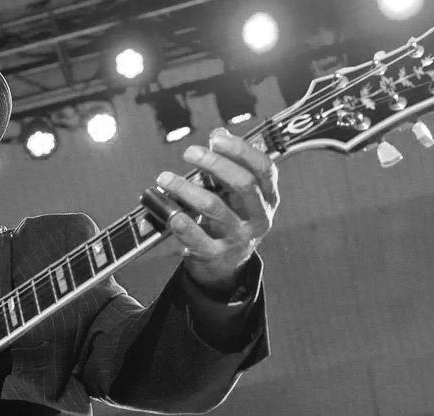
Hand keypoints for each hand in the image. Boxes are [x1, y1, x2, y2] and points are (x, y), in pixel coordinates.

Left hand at [156, 127, 278, 295]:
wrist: (226, 265)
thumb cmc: (230, 218)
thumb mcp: (236, 193)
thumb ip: (230, 163)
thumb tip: (219, 133)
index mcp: (268, 198)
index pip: (264, 168)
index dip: (242, 150)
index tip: (216, 138)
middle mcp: (259, 218)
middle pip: (243, 184)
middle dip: (215, 164)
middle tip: (189, 152)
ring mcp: (240, 239)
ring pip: (215, 208)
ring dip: (188, 189)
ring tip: (166, 178)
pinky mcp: (218, 256)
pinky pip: (198, 239)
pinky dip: (183, 224)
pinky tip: (170, 213)